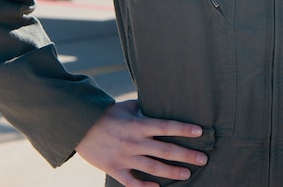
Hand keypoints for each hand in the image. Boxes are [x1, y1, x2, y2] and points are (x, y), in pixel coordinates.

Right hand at [75, 99, 207, 186]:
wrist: (78, 127)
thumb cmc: (107, 114)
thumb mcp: (127, 106)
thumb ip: (145, 108)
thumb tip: (161, 103)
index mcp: (138, 125)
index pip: (166, 126)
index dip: (184, 129)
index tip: (200, 132)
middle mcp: (134, 142)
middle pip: (165, 150)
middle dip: (186, 155)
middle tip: (203, 159)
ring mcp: (124, 157)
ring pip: (153, 168)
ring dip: (171, 172)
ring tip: (187, 174)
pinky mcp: (114, 169)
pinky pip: (132, 182)